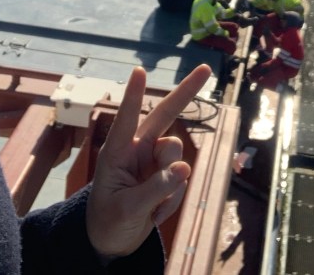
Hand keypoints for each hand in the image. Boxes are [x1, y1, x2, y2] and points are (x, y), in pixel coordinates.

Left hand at [86, 64, 212, 259]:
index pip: (127, 120)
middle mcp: (137, 150)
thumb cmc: (108, 222)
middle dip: (186, 92)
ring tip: (152, 209)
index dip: (134, 96)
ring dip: (171, 183)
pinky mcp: (166, 176)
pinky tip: (155, 214)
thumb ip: (155, 189)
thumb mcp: (127, 210)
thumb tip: (185, 168)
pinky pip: (181, 180)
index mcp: (117, 153)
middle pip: (166, 115)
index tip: (139, 71)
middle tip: (206, 69)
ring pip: (178, 155)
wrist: (111, 244)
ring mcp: (153, 162)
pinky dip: (172, 200)